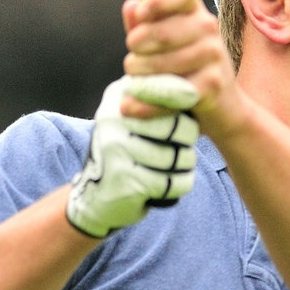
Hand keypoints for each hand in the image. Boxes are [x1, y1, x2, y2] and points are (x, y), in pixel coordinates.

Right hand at [65, 74, 199, 237]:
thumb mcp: (132, 117)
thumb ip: (158, 100)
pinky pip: (174, 181)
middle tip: (181, 149)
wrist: (93, 198)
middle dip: (188, 141)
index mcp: (118, 95)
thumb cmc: (125, 152)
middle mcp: (113, 118)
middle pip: (179, 127)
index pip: (169, 93)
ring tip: (174, 167)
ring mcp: (117, 148)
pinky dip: (180, 184)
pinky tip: (170, 185)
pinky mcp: (126, 179)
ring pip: (180, 156)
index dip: (186, 113)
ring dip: (186, 165)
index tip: (188, 124)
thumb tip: (195, 91)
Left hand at [122, 0, 243, 138]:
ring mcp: (213, 55)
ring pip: (160, 64)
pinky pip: (167, 93)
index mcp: (195, 10)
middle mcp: (208, 27)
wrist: (224, 106)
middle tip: (131, 62)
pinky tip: (132, 106)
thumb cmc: (186, 69)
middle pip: (161, 32)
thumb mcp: (164, 44)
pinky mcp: (211, 85)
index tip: (140, 15)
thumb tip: (131, 6)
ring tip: (138, 83)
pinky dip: (143, 104)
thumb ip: (143, 26)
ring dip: (138, 77)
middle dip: (136, 50)